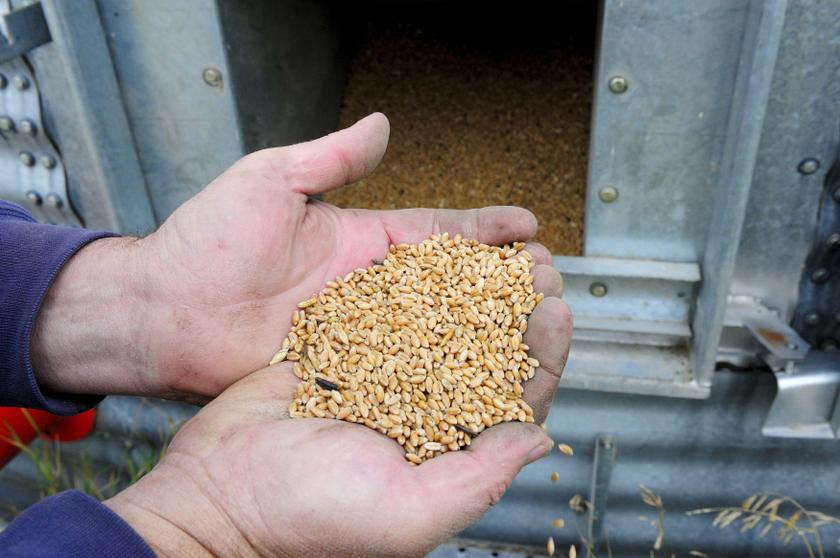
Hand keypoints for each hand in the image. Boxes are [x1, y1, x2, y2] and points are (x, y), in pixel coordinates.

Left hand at [33, 114, 555, 402]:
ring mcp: (361, 332)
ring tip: (535, 330)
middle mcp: (370, 287)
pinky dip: (443, 376)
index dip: (485, 228)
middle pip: (452, 284)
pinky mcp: (344, 371)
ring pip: (437, 332)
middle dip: (503, 282)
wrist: (162, 314)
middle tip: (550, 282)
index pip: (439, 230)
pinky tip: (480, 381)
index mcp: (361, 238)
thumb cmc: (205, 243)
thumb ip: (329, 158)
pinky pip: (403, 374)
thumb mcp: (269, 181)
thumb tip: (381, 125)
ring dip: (486, 330)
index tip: (529, 225)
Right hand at [105, 283, 570, 556]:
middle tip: (539, 265)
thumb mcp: (406, 513)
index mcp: (448, 455)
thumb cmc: (306, 517)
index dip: (541, 354)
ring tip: (503, 251)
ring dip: (476, 290)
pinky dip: (417, 284)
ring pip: (445, 326)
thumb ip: (477, 478)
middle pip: (486, 353)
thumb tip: (539, 441)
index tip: (556, 309)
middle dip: (516, 309)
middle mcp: (422, 414)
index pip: (513, 401)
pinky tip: (440, 256)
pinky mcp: (345, 351)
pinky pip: (390, 311)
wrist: (217, 492)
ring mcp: (384, 378)